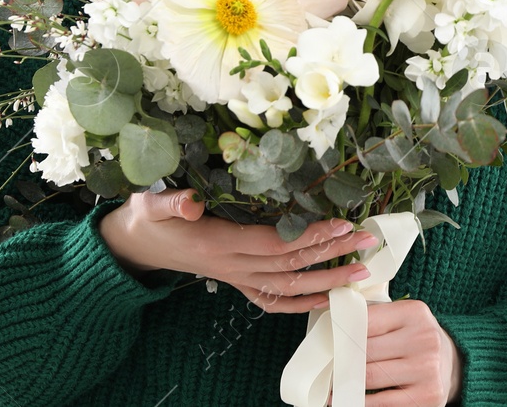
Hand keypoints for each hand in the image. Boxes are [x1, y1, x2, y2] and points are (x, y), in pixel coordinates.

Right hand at [98, 188, 378, 312]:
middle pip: (291, 266)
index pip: (274, 244)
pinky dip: (303, 303)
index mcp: (218, 244)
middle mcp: (232, 267)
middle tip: (369, 243)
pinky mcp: (238, 281)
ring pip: (289, 286)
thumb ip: (171, 203)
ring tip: (362, 272)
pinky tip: (329, 299)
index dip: (309, 236)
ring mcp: (237, 278)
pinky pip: (274, 300)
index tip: (343, 224)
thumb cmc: (148, 218)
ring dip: (327, 281)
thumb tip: (192, 203)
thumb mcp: (151, 204)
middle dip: (332, 255)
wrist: (137, 244)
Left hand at [328, 299, 463, 406]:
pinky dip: (360, 402)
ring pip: (370, 377)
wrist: (452, 364)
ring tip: (332, 382)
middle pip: (366, 351)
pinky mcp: (427, 397)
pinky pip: (382, 403)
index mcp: (415, 313)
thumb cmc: (415, 339)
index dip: (342, 332)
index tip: (327, 341)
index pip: (366, 320)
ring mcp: (427, 370)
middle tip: (326, 363)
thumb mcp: (401, 318)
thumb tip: (330, 318)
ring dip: (346, 381)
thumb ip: (373, 317)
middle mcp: (424, 340)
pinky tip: (347, 398)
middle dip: (342, 359)